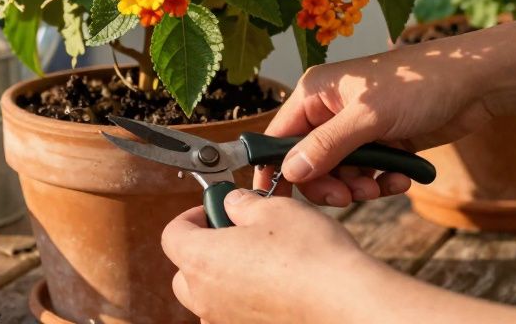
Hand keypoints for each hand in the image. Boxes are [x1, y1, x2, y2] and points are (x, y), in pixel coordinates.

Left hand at [162, 190, 377, 323]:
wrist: (344, 302)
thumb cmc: (309, 255)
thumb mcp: (273, 209)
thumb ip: (243, 204)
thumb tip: (233, 204)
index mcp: (200, 260)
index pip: (171, 235)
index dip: (190, 216)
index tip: (213, 209)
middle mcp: (206, 298)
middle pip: (184, 273)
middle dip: (203, 251)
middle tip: (234, 234)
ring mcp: (227, 321)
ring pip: (209, 299)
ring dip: (223, 279)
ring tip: (258, 262)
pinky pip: (233, 316)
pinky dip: (244, 302)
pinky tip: (274, 288)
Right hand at [258, 41, 500, 205]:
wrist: (476, 84)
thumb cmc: (420, 84)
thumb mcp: (368, 117)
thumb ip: (327, 146)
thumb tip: (290, 171)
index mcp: (315, 93)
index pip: (279, 136)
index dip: (276, 168)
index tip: (275, 201)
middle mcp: (330, 110)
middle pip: (307, 161)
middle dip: (327, 183)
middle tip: (348, 197)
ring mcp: (356, 128)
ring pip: (339, 173)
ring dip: (358, 186)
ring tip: (381, 186)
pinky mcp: (382, 143)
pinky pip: (367, 174)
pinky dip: (380, 182)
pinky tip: (402, 180)